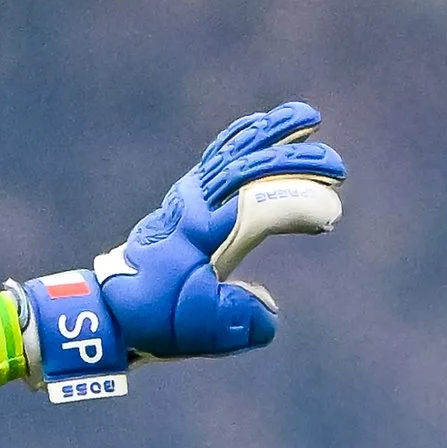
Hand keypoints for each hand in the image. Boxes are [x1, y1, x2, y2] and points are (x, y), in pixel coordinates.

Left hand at [15, 100, 344, 395]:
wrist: (107, 309)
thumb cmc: (154, 320)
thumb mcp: (198, 330)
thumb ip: (238, 321)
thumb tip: (270, 312)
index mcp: (201, 233)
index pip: (256, 205)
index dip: (297, 205)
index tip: (331, 214)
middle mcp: (194, 205)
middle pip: (250, 169)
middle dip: (297, 163)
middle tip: (339, 167)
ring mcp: (187, 196)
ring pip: (234, 153)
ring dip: (272, 135)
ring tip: (308, 117)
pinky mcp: (185, 197)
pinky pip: (218, 155)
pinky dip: (243, 137)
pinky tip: (263, 125)